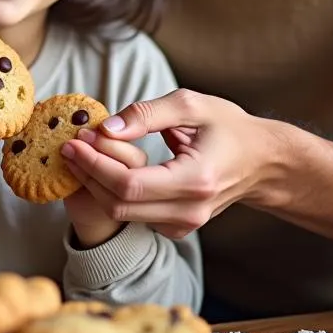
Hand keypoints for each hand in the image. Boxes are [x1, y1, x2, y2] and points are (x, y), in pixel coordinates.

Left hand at [60, 89, 282, 237]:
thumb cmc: (228, 127)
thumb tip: (106, 128)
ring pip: (122, 213)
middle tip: (71, 144)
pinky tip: (102, 168)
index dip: (95, 164)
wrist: (262, 161)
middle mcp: (190, 210)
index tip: (74, 140)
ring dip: (95, 183)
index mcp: (196, 179)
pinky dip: (111, 192)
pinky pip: (133, 214)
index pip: (129, 183)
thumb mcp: (190, 104)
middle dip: (88, 173)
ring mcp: (185, 224)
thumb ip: (146, 114)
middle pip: (119, 203)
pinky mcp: (177, 227)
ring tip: (82, 152)